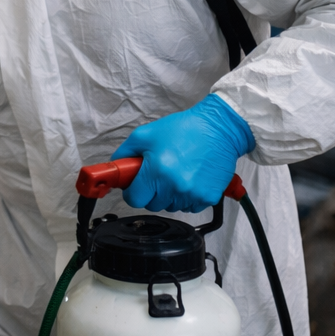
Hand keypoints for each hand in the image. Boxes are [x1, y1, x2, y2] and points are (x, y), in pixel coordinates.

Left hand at [111, 94, 253, 212]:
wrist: (219, 128)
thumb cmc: (184, 129)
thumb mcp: (145, 135)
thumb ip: (124, 154)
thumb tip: (115, 169)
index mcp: (156, 171)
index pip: (134, 199)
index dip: (133, 191)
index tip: (136, 184)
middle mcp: (175, 186)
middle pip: (152, 204)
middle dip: (151, 191)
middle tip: (159, 173)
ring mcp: (193, 194)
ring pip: (171, 206)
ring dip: (170, 194)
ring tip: (177, 172)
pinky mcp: (208, 198)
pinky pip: (189, 207)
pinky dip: (187, 197)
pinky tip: (190, 178)